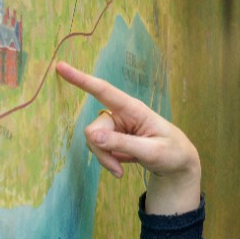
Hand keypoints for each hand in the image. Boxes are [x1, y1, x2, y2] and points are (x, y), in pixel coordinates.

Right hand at [54, 61, 200, 212]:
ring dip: (104, 159)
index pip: (104, 91)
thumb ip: (123, 144)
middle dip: (101, 151)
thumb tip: (92, 136)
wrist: (178, 164)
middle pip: (94, 129)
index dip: (82, 80)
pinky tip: (121, 169)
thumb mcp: (152, 152)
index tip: (61, 67)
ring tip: (121, 172)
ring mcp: (116, 127)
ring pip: (93, 141)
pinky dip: (107, 162)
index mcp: (134, 109)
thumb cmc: (172, 152)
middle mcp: (121, 115)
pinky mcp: (113, 138)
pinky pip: (99, 149)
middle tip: (117, 170)